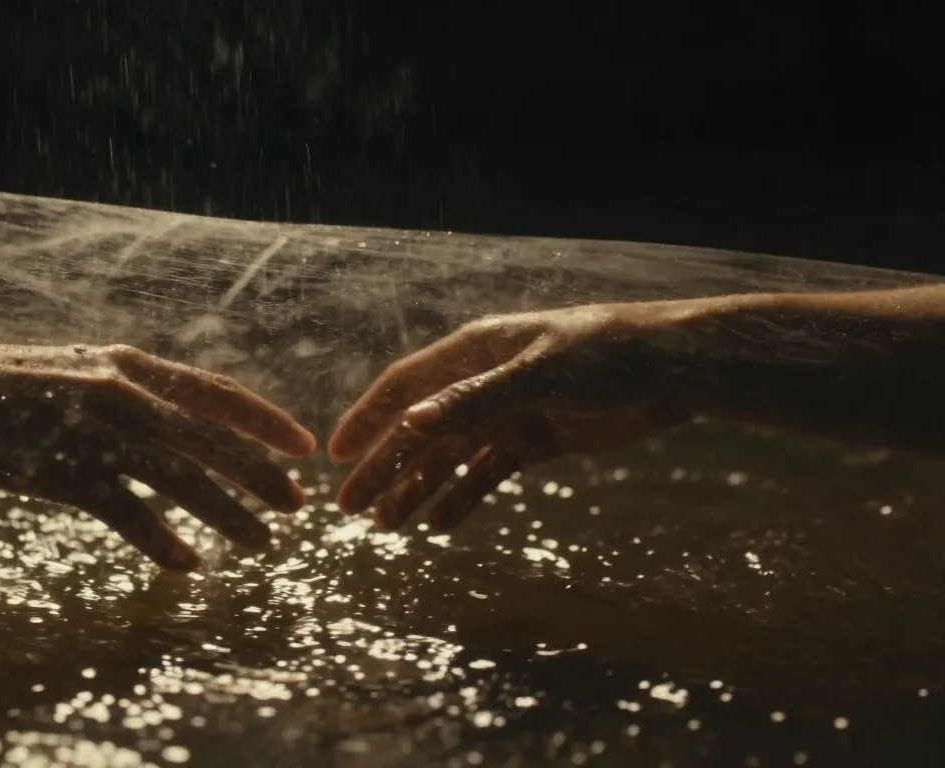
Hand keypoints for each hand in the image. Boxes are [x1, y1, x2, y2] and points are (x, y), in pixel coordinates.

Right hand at [0, 341, 315, 569]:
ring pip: (180, 478)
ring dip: (226, 515)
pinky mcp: (61, 472)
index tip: (303, 447)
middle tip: (299, 507)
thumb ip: (132, 389)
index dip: (264, 421)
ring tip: (260, 544)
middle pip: (211, 439)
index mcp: (130, 365)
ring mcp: (92, 431)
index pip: (216, 392)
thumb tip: (184, 419)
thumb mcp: (82, 370)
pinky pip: (126, 512)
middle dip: (261, 475)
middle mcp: (121, 391)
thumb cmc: (12, 384)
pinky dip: (161, 541)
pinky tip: (188, 565)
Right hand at [328, 303, 691, 529]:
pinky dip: (461, 498)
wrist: (673, 369)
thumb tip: (411, 425)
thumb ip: (473, 400)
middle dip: (383, 469)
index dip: (367, 420)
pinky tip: (438, 526)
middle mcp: (480, 383)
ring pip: (448, 458)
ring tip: (386, 528)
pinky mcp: (533, 440)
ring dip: (416, 490)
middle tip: (349, 511)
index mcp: (473, 353)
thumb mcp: (538, 374)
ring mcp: (506, 413)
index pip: (403, 388)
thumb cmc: (605, 354)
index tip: (335, 457)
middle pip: (419, 431)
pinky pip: (485, 474)